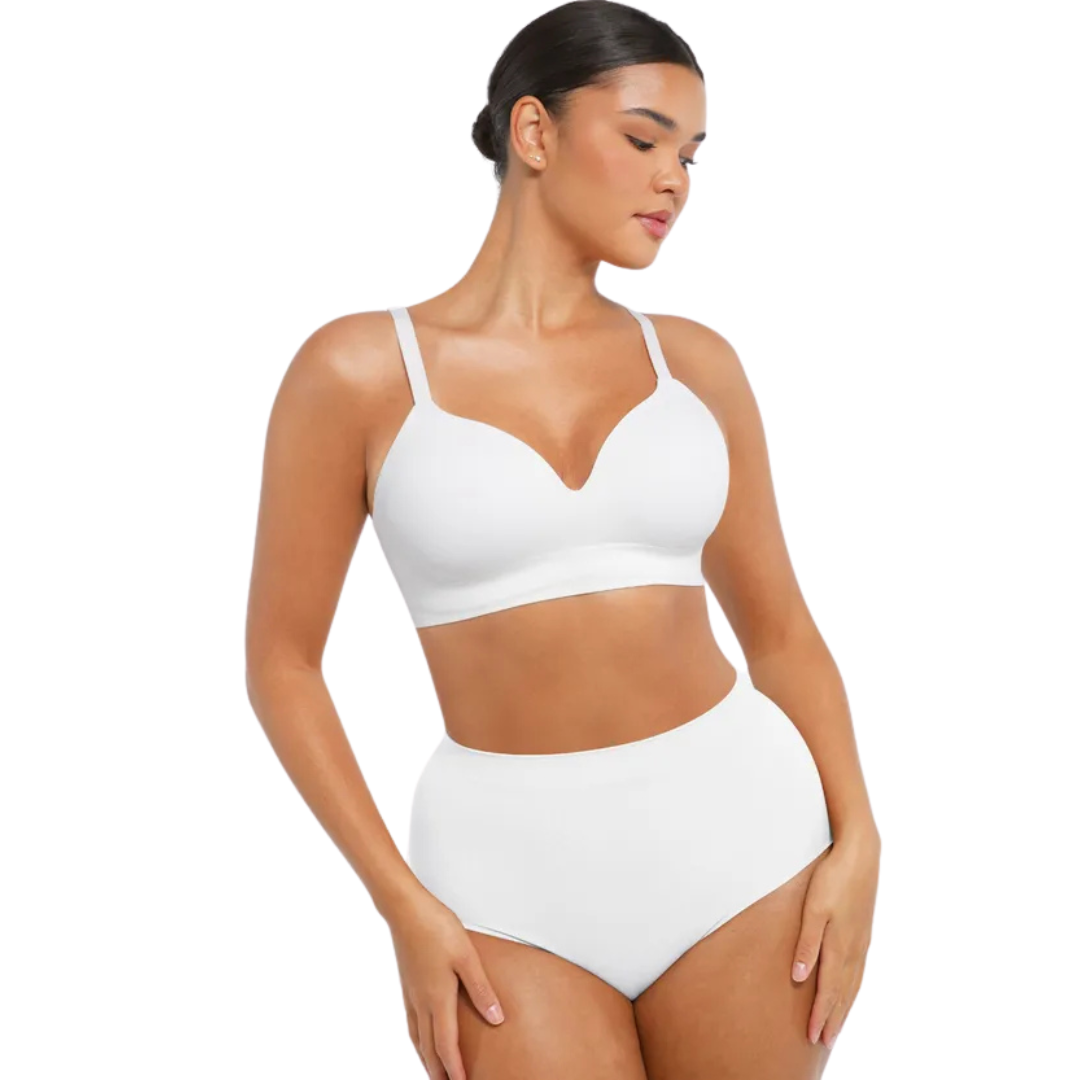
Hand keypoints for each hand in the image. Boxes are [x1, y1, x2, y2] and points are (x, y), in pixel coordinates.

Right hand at [386, 888, 504, 1079]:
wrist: (405, 910)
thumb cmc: (436, 928)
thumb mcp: (467, 956)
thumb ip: (481, 989)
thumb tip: (496, 1018)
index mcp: (438, 998)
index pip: (446, 1044)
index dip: (454, 1069)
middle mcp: (421, 1002)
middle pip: (429, 1047)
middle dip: (438, 1071)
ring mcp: (411, 994)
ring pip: (418, 1037)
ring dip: (426, 1057)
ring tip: (433, 1071)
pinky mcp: (407, 984)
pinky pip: (412, 1022)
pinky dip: (417, 1039)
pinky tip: (420, 1035)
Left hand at [791, 825, 880, 1048]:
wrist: (861, 854)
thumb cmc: (833, 878)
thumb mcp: (813, 908)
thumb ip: (807, 943)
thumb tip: (800, 977)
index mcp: (839, 945)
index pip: (828, 990)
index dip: (820, 1014)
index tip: (813, 1037)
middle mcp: (854, 949)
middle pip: (843, 993)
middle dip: (833, 1018)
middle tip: (824, 1041)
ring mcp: (862, 941)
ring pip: (853, 984)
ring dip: (844, 1007)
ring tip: (836, 1025)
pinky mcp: (864, 931)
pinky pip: (859, 970)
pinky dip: (853, 988)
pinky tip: (850, 990)